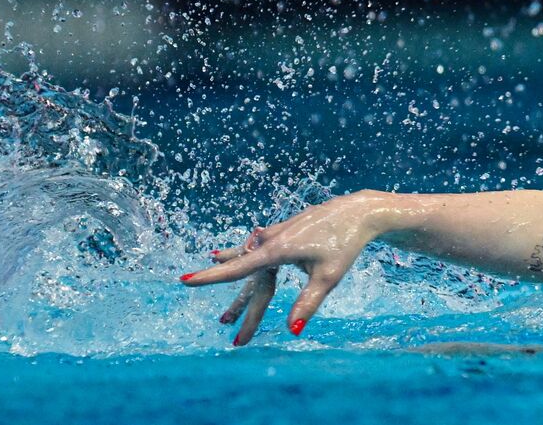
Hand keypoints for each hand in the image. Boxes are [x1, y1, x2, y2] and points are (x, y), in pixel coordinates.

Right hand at [179, 189, 383, 344]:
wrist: (357, 211)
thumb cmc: (345, 245)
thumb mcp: (328, 278)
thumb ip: (307, 303)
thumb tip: (291, 331)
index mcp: (277, 250)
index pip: (238, 269)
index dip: (210, 278)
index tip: (185, 281)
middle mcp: (272, 238)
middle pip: (241, 262)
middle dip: (221, 276)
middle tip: (193, 287)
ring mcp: (280, 230)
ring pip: (250, 247)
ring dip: (233, 256)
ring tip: (213, 257)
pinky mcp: (289, 226)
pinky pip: (262, 239)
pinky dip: (251, 244)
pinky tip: (248, 241)